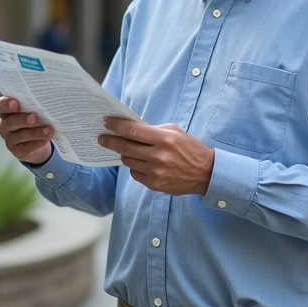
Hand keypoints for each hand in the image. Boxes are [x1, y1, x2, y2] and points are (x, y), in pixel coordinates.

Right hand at [0, 96, 53, 164]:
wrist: (40, 139)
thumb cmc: (35, 118)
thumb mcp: (33, 109)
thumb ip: (33, 105)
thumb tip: (44, 101)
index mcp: (5, 110)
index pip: (0, 105)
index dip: (6, 104)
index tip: (16, 103)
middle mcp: (4, 124)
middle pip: (10, 122)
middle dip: (24, 120)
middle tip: (36, 118)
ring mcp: (9, 139)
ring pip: (20, 135)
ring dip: (35, 133)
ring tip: (48, 130)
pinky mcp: (16, 150)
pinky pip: (26, 148)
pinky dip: (36, 143)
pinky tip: (45, 140)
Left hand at [98, 117, 213, 195]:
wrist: (206, 173)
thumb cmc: (189, 148)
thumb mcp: (174, 132)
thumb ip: (153, 130)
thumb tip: (130, 128)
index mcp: (165, 139)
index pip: (133, 130)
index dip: (116, 125)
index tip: (106, 122)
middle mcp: (159, 156)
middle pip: (125, 147)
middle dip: (110, 141)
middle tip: (101, 138)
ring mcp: (156, 172)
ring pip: (128, 161)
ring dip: (124, 154)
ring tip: (126, 149)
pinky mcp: (155, 184)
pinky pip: (135, 173)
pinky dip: (135, 166)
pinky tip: (141, 162)